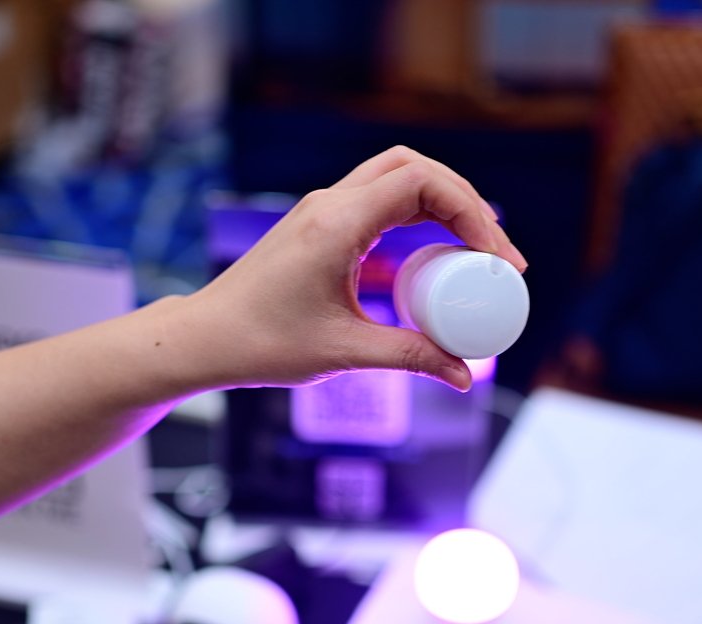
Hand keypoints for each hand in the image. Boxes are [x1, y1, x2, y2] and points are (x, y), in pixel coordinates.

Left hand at [182, 146, 527, 391]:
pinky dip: (417, 213)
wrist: (205, 338)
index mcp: (337, 224)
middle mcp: (330, 204)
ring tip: (476, 251)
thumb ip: (410, 357)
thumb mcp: (344, 352)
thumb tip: (463, 375)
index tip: (495, 260)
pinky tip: (437, 252)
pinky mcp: (319, 223)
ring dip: (443, 204)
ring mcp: (323, 209)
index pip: (423, 184)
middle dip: (466, 203)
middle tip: (496, 254)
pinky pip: (380, 199)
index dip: (471, 213)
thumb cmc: (262, 344)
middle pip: (417, 168)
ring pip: (399, 177)